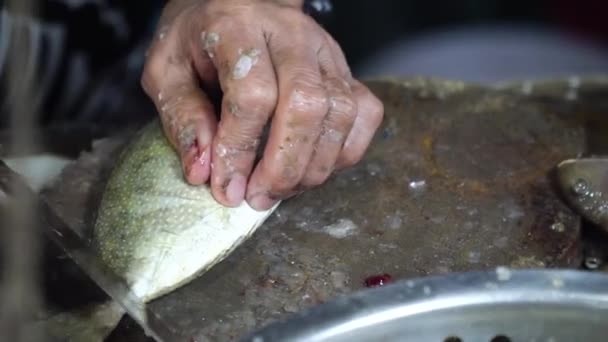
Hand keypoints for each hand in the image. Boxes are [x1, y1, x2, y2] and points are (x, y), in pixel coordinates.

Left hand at [141, 0, 383, 210]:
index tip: (226, 186)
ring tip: (280, 188)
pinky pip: (365, 113)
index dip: (241, 149)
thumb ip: (182, 118)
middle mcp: (291, 35)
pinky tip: (313, 166)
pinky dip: (345, 151)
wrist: (234, 6)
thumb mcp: (166, 71)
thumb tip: (204, 171)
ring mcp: (326, 51)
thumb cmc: (197, 40)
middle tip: (257, 197)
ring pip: (341, 114)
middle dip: (283, 166)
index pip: (253, 94)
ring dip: (313, 166)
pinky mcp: (346, 69)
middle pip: (307, 105)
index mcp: (239, 27)